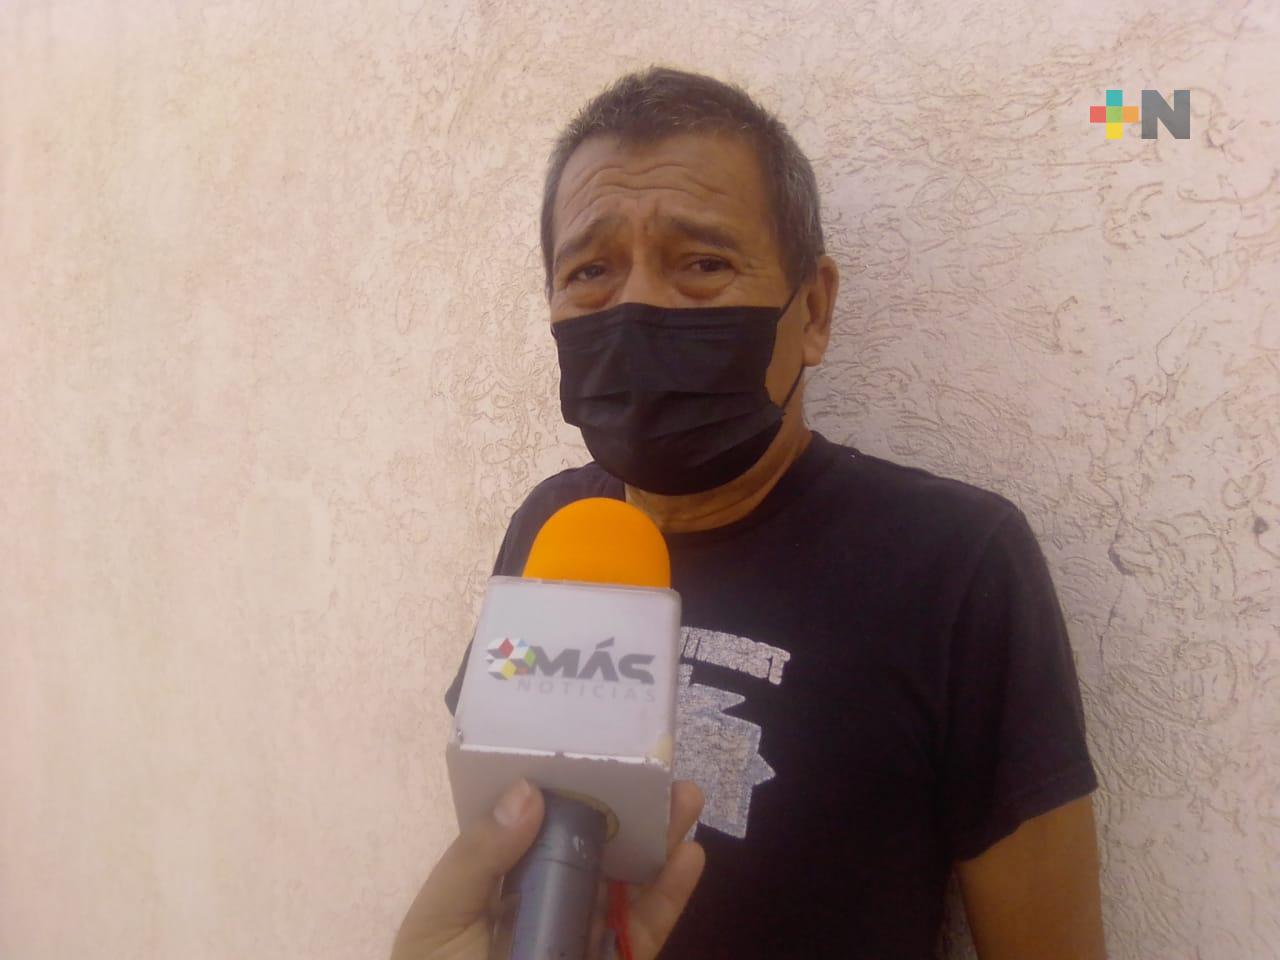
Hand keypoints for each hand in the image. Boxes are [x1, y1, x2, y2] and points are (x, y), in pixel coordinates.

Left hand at [391, 779, 705, 959]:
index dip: (568, 783)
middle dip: (627, 806)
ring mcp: (582, 935)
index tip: (597, 745)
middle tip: (657, 767)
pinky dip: (670, 895)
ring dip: (661, 839)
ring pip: (628, 880)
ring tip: (685, 798)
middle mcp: (547, 900)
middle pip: (594, 844)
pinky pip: (645, 930)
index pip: (536, 822)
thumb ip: (478, 857)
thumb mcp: (440, 916)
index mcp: (501, 879)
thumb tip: (528, 790)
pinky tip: (689, 858)